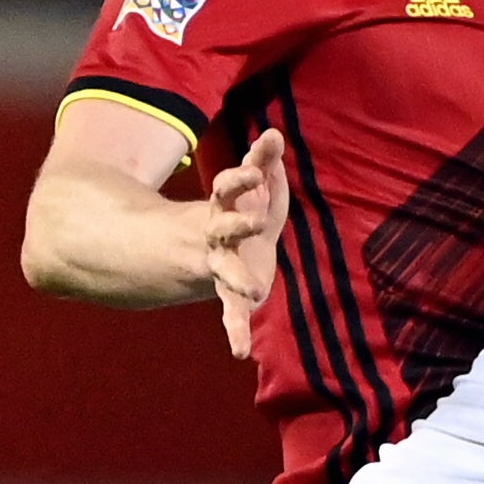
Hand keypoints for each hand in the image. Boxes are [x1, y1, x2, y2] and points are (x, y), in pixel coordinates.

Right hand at [204, 129, 286, 358]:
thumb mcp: (254, 186)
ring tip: (256, 293)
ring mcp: (222, 264)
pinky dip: (235, 331)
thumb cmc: (241, 210)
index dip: (241, 178)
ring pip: (227, 272)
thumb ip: (263, 159)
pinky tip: (239, 351)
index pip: (229, 187)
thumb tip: (275, 131)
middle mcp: (219, 235)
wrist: (209, 248)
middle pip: (226, 227)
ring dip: (239, 281)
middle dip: (240, 224)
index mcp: (225, 207)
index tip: (256, 170)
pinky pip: (230, 313)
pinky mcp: (230, 290)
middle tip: (258, 221)